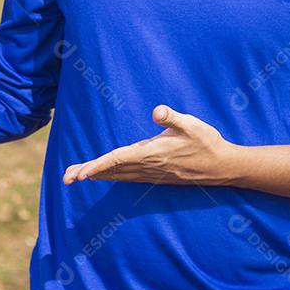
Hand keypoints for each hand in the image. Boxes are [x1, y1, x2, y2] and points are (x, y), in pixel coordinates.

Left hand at [63, 105, 236, 185]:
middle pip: (112, 171)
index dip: (98, 166)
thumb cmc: (207, 142)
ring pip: (118, 176)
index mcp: (153, 154)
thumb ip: (173, 118)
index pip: (118, 160)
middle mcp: (149, 167)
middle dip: (88, 173)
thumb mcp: (192, 124)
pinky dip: (112, 177)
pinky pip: (127, 178)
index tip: (81, 174)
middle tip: (66, 178)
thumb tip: (157, 111)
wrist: (224, 167)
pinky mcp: (156, 176)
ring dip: (97, 175)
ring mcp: (152, 174)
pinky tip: (105, 176)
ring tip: (76, 176)